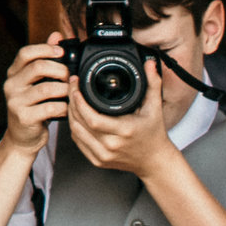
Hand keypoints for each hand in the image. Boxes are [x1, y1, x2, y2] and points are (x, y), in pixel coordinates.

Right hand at [1, 36, 70, 155]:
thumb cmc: (33, 106)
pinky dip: (63, 108)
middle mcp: (11, 85)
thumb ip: (45, 58)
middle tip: (70, 77)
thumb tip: (56, 35)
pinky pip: (50, 108)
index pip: (25, 53)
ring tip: (70, 94)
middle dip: (60, 70)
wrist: (23, 137)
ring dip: (64, 90)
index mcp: (14, 73)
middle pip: (37, 67)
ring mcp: (15, 101)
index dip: (45, 49)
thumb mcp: (37, 82)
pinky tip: (66, 109)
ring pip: (46, 88)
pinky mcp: (24, 117)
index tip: (61, 52)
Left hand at [65, 55, 175, 177]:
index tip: (76, 84)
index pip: (91, 117)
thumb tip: (150, 63)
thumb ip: (153, 83)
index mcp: (124, 131)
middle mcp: (111, 145)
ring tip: (72, 99)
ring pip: (75, 132)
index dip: (78, 100)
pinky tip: (76, 116)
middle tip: (72, 87)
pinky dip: (74, 128)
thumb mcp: (155, 107)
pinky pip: (78, 142)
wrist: (155, 162)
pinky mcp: (97, 161)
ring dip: (70, 114)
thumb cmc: (154, 134)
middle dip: (71, 102)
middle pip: (79, 123)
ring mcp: (103, 155)